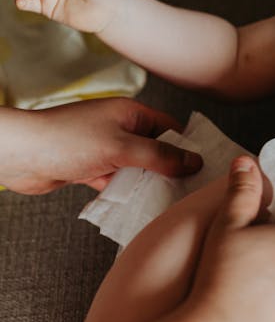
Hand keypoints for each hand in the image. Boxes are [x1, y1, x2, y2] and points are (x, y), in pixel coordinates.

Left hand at [0, 98, 202, 193]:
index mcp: (131, 113)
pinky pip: (118, 181)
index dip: (189, 146)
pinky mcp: (91, 169)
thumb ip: (160, 155)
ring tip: (171, 203)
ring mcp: (106, 149)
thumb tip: (193, 161)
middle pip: (157, 150)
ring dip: (149, 184)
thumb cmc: (66, 140)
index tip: (206, 167)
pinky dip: (127, 193)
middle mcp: (120, 129)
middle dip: (172, 169)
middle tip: (192, 192)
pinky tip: (140, 207)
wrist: (20, 155)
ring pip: (138, 168)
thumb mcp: (122, 147)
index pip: (171, 127)